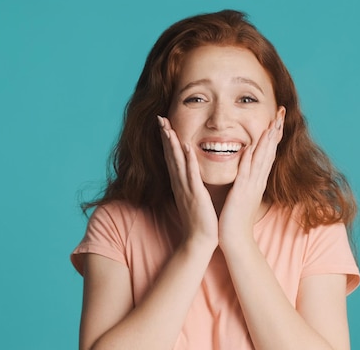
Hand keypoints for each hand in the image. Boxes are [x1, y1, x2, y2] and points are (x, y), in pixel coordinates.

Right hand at [158, 116, 218, 247]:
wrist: (199, 241)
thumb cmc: (199, 221)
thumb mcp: (192, 198)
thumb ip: (190, 185)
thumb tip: (189, 174)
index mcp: (180, 184)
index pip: (172, 158)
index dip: (167, 140)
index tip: (164, 124)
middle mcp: (180, 184)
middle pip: (170, 155)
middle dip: (165, 136)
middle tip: (160, 118)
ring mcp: (186, 189)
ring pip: (177, 161)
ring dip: (172, 143)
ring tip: (168, 126)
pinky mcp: (195, 195)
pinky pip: (191, 174)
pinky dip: (188, 160)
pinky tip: (186, 147)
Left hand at [218, 116, 283, 248]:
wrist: (235, 239)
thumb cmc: (236, 218)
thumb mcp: (244, 194)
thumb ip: (247, 180)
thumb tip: (248, 168)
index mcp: (257, 181)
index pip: (268, 153)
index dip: (273, 135)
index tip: (278, 118)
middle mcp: (257, 181)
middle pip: (269, 151)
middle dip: (275, 131)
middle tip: (282, 112)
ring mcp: (251, 187)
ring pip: (261, 159)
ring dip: (266, 140)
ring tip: (273, 123)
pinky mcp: (241, 194)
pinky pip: (245, 173)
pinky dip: (248, 159)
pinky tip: (251, 146)